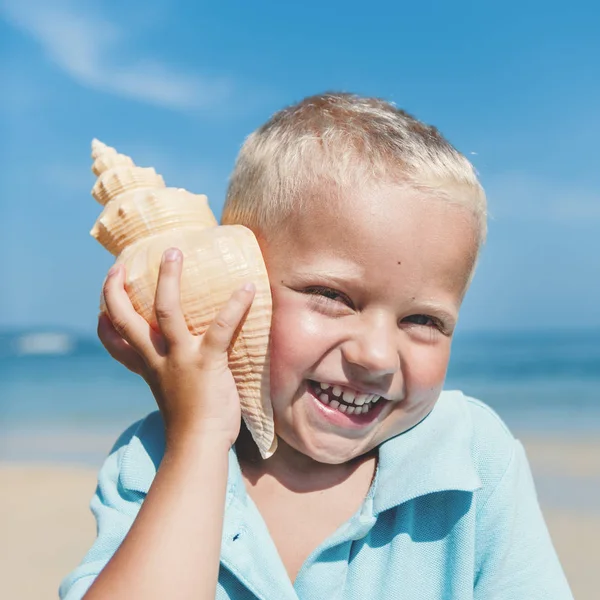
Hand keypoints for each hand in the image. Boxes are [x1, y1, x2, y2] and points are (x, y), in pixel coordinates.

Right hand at [97, 247, 255, 448]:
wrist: (199, 447)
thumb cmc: (190, 421)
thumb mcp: (170, 394)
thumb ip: (168, 373)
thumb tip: (177, 358)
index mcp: (148, 366)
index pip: (115, 339)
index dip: (105, 315)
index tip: (104, 296)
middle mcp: (158, 358)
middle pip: (128, 317)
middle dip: (118, 289)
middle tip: (123, 264)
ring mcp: (181, 358)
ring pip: (167, 310)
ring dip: (169, 278)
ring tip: (174, 252)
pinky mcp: (207, 363)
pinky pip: (221, 327)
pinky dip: (235, 306)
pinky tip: (248, 288)